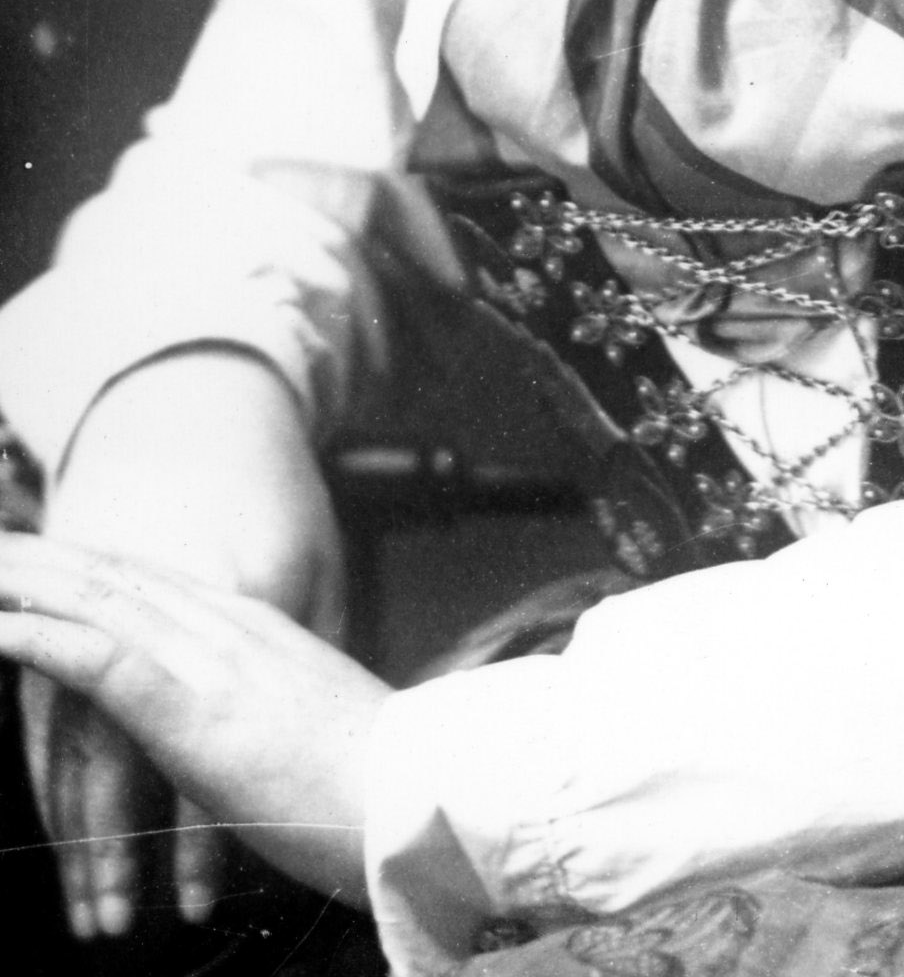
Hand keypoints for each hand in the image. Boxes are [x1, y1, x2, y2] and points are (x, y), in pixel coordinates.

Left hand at [22, 349, 348, 937]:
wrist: (420, 798)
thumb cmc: (379, 786)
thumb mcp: (318, 732)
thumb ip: (279, 712)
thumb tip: (260, 728)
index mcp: (257, 629)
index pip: (153, 582)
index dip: (90, 561)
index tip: (40, 550)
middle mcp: (226, 627)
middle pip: (113, 576)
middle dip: (41, 556)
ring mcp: (205, 661)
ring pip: (94, 602)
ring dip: (24, 582)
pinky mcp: (188, 707)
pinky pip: (96, 659)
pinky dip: (36, 639)